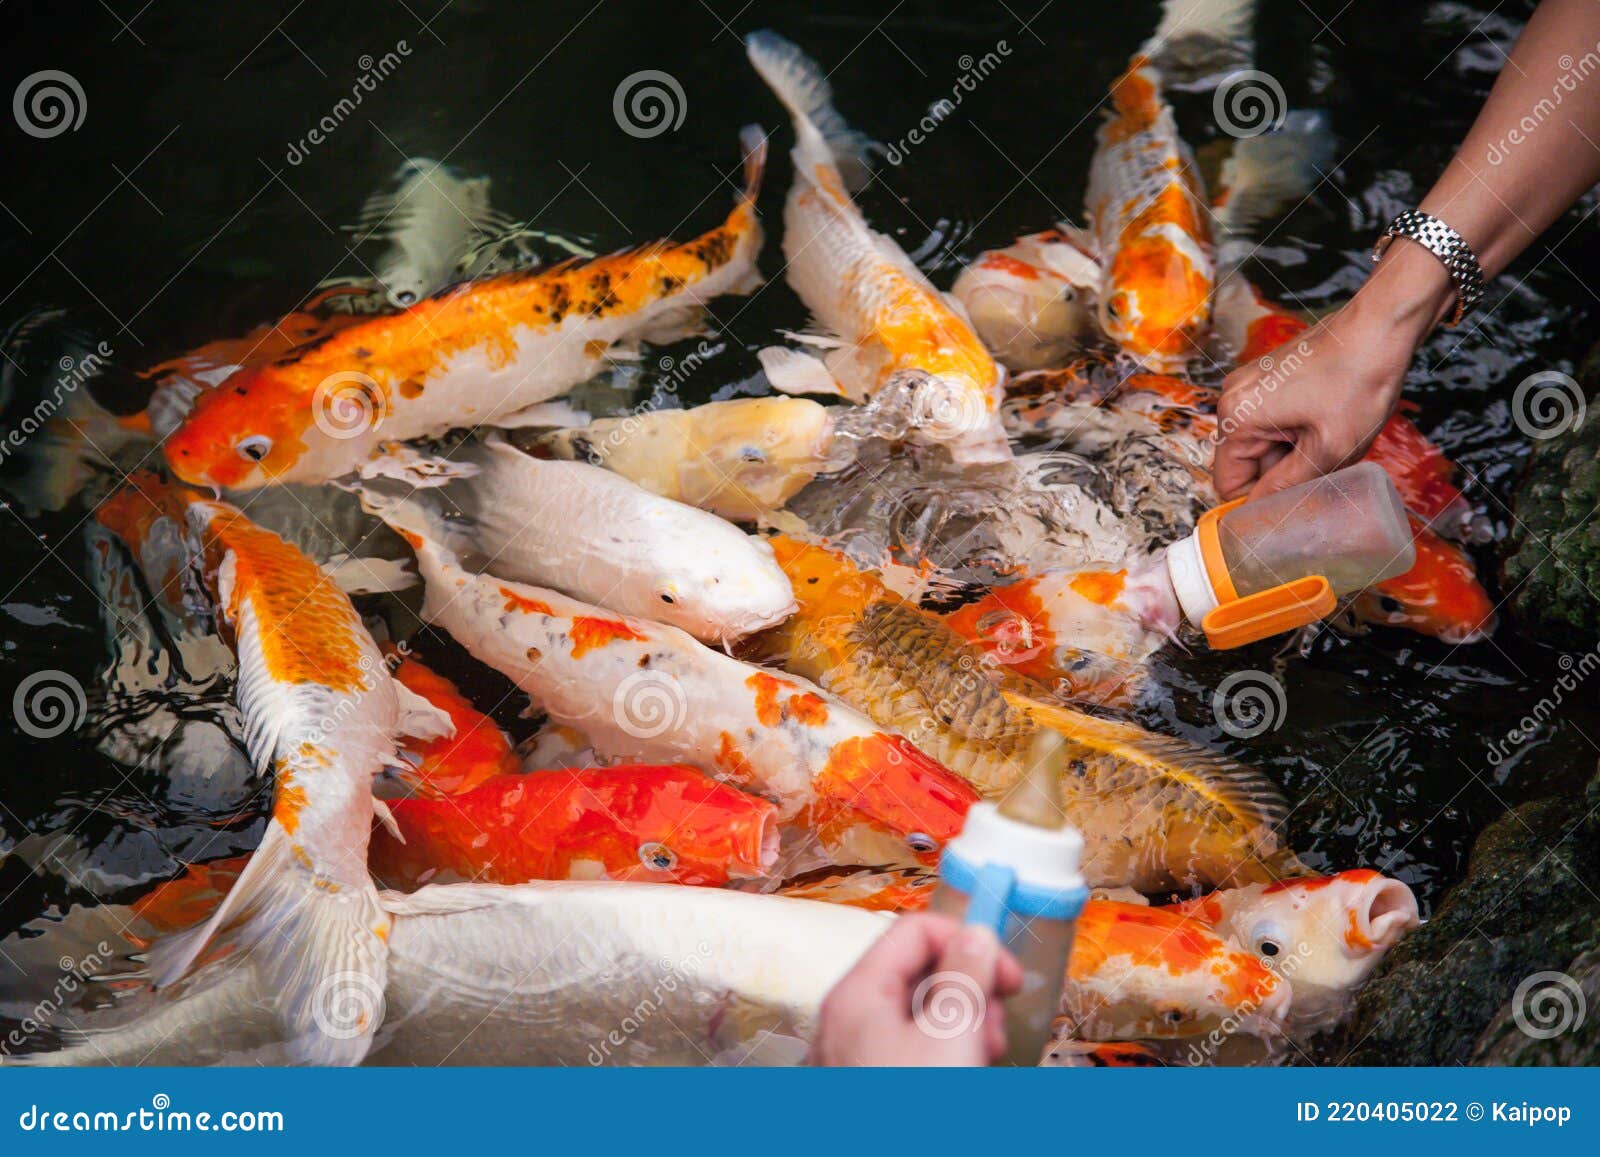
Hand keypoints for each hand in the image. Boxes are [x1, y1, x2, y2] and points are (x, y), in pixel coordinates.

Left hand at [810, 913, 1023, 1065]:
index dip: (966, 940)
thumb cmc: (910, 1110)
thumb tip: (976, 933)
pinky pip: (908, 1051)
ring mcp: (852, 1056)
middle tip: (995, 1023)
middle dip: (967, 991)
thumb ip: (965, 976)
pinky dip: (942, 1054)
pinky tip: (963, 1072)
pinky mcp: (868, 1083)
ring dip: (961, 1026)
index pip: (913, 930)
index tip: (1008, 973)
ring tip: (983, 1056)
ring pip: (917, 1017)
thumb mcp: (951, 1035)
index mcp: (857, 994)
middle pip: (916, 974)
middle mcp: (846, 1019)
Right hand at [1212, 243, 1452, 498]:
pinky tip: (1327, 422)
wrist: (1380, 326)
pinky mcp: (1267, 377)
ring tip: (1331, 440)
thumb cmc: (1358, 382)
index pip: (1229, 482)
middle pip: (1247, 462)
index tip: (1294, 506)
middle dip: (1283, 473)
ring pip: (1264, 443)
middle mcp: (1232, 399)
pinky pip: (1272, 421)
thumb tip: (1258, 516)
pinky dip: (1296, 431)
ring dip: (1294, 452)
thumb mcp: (1328, 450)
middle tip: (1325, 469)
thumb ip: (1287, 488)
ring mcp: (1249, 384)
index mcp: (1237, 418)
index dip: (1259, 502)